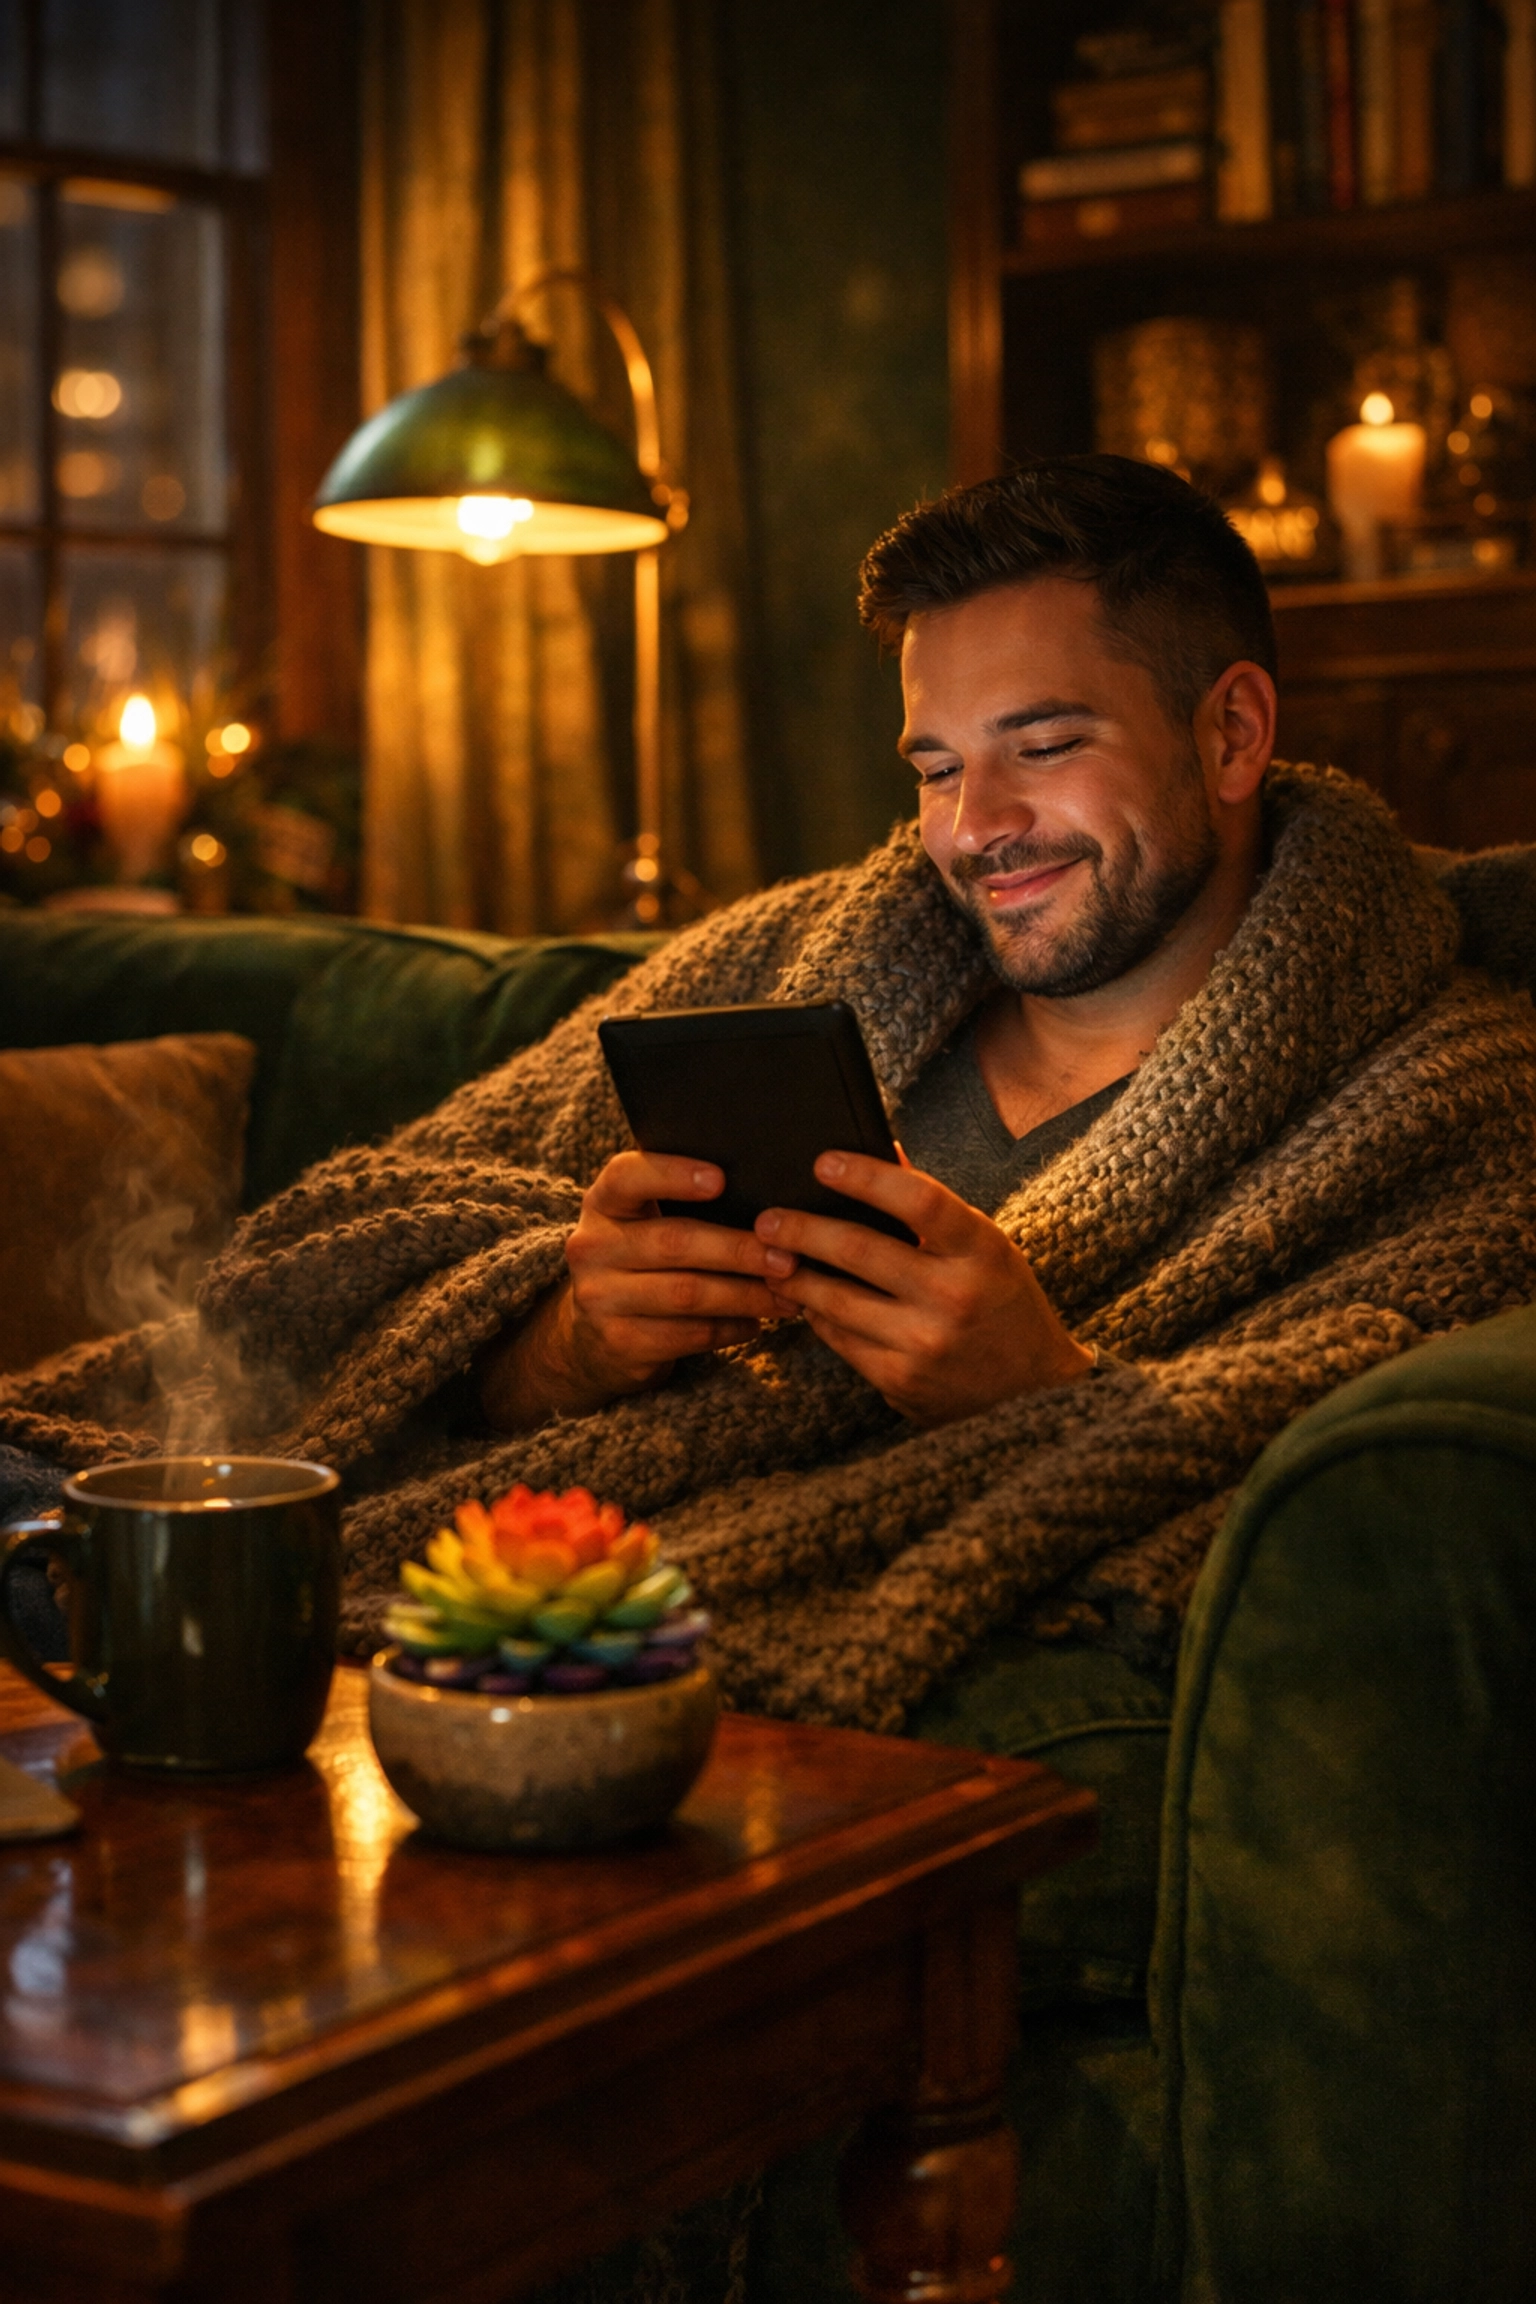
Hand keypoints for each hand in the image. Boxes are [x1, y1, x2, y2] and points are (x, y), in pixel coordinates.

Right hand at [480, 1151, 781, 1430]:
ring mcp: (601, 1298)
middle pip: (674, 1242)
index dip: (673, 1175)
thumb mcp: (642, 1220)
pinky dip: (731, 1328)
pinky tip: (758, 1323)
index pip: (629, 1177)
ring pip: (688, 1294)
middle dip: (739, 1250)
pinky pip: (689, 1334)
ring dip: (746, 1295)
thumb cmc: (642, 1259)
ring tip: (788, 1294)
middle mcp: (592, 1247)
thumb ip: (681, 1197)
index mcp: (603, 1203)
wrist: (592, 1335)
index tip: (721, 1179)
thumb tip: (769, 1193)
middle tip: (787, 1257)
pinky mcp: (620, 1342)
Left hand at [754, 1150, 1091, 1426]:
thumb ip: (932, 1205)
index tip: (823, 1162)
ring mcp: (924, 1344)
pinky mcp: (900, 1381)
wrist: (1031, 1393)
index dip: (866, 1177)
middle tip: (766, 1219)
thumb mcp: (985, 1246)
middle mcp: (954, 1297)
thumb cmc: (1002, 1302)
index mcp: (982, 1251)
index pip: (919, 1201)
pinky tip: (806, 1299)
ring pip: (835, 1300)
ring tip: (771, 1258)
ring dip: (795, 1276)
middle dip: (801, 1229)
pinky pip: (840, 1339)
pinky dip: (817, 1315)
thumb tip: (882, 1150)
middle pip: (858, 1250)